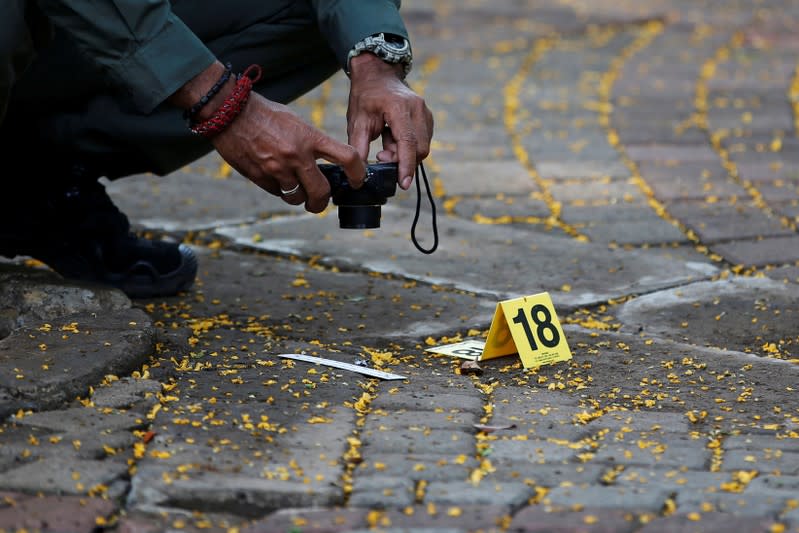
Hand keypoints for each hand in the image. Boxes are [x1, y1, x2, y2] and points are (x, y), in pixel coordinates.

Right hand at [211, 91, 364, 211]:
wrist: (229, 112)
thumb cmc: (264, 113)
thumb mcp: (295, 121)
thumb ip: (311, 142)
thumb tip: (323, 163)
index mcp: (310, 137)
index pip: (346, 157)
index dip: (358, 173)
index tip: (358, 180)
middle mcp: (297, 155)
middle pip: (322, 192)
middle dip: (322, 202)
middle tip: (319, 202)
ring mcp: (278, 169)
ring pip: (297, 197)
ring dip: (298, 197)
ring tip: (294, 189)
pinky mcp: (260, 177)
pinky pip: (277, 193)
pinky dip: (279, 190)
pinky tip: (274, 178)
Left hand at [347, 53, 433, 189]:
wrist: (377, 75)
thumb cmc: (366, 97)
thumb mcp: (357, 122)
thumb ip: (359, 149)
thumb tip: (359, 176)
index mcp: (399, 107)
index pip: (408, 142)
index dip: (406, 165)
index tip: (403, 184)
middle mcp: (418, 109)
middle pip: (420, 148)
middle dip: (403, 160)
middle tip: (381, 155)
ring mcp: (426, 112)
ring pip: (422, 146)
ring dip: (405, 154)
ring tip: (385, 143)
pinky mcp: (427, 118)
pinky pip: (423, 141)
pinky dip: (409, 147)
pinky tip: (393, 138)